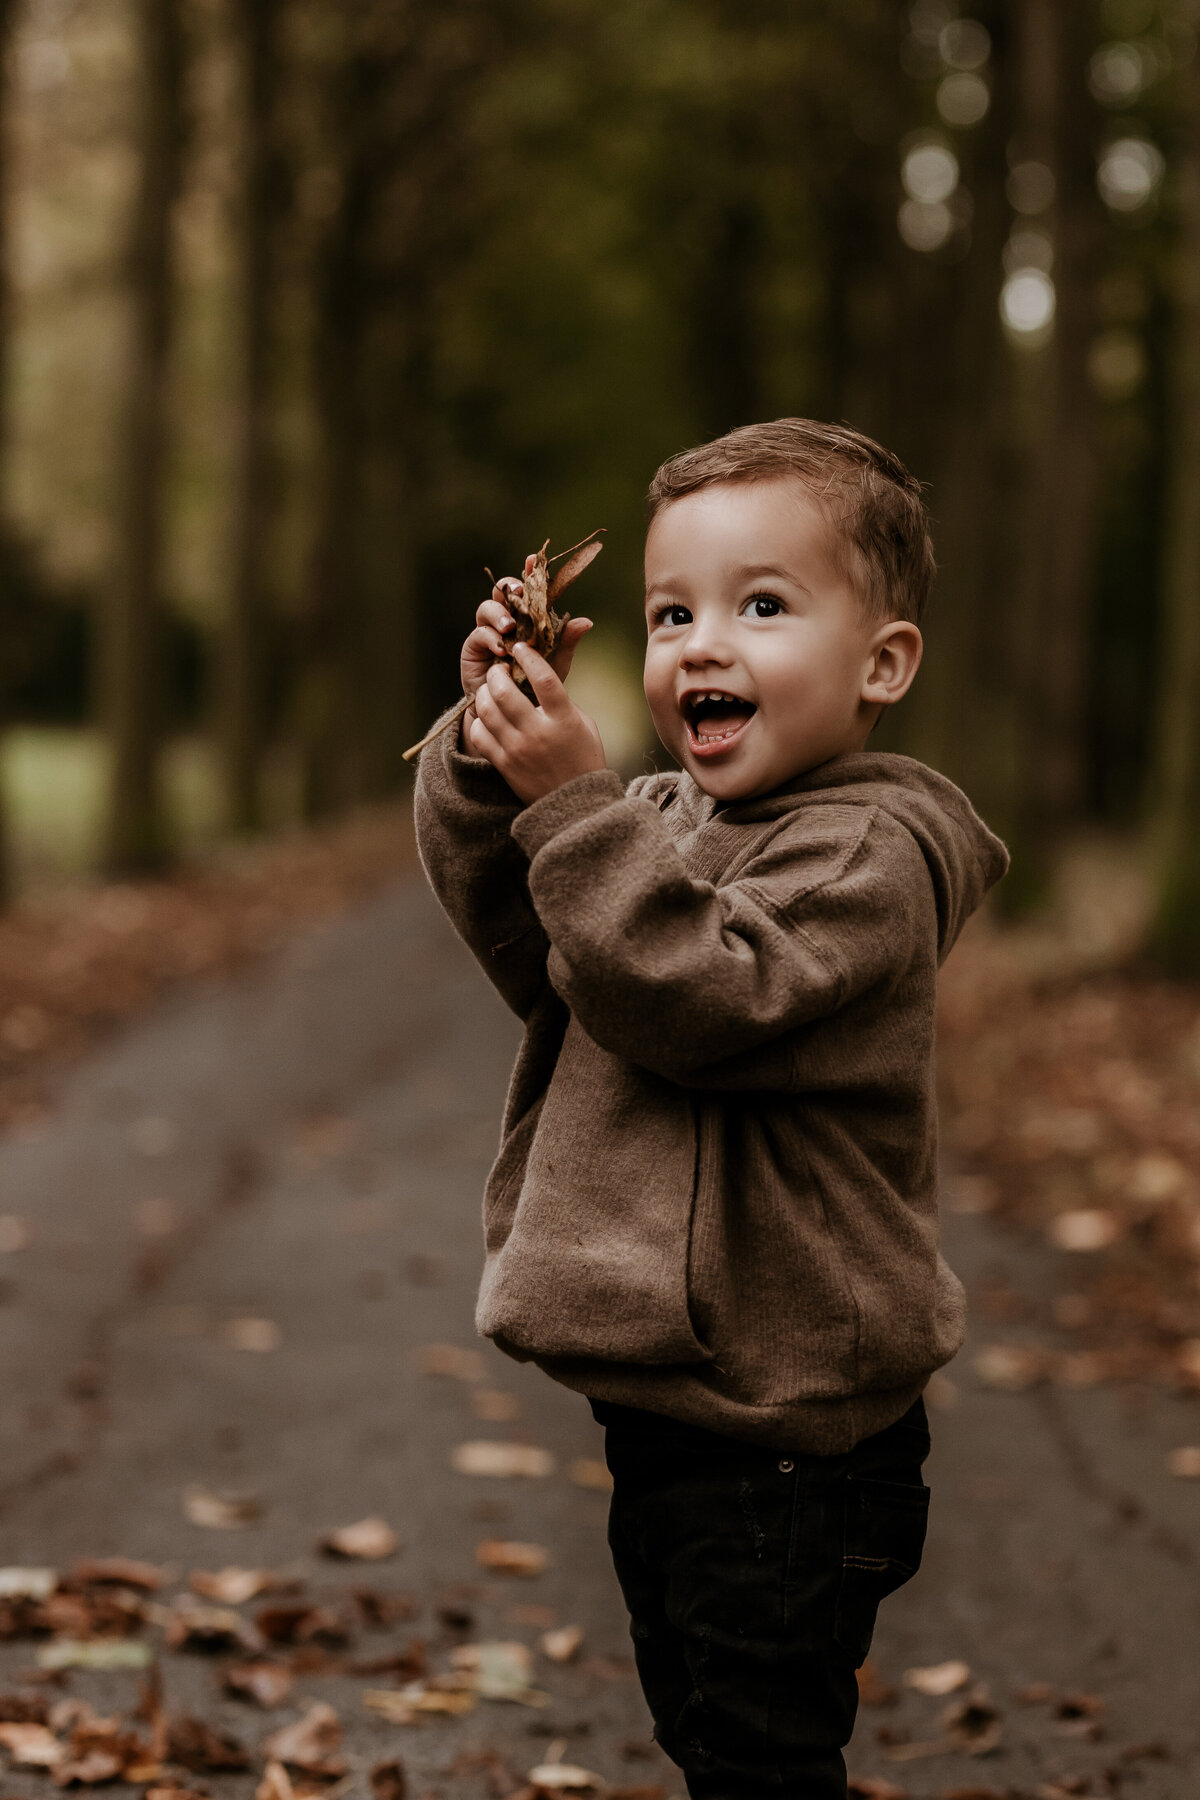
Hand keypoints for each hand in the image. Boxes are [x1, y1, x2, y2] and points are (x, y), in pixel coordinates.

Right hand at [459, 555, 592, 749]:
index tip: (533, 559)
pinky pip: (478, 635)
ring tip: (509, 626)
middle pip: (501, 591)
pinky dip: (489, 638)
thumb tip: (587, 621)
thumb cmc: (536, 686)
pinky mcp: (474, 649)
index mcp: (526, 618)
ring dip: (498, 613)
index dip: (528, 572)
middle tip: (517, 590)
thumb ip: (567, 641)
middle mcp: (506, 620)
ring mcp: (488, 632)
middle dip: (508, 586)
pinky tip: (501, 649)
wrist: (514, 714)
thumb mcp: (556, 663)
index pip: (527, 590)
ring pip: (486, 608)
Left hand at [466, 639, 605, 802]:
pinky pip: (480, 734)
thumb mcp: (583, 724)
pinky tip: (488, 717)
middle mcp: (538, 733)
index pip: (543, 677)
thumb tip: (538, 676)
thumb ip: (562, 701)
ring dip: (485, 693)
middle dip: (497, 673)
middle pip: (504, 691)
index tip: (521, 647)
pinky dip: (480, 721)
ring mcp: (518, 749)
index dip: (529, 656)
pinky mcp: (503, 764)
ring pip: (486, 710)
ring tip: (490, 691)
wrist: (575, 805)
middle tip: (500, 670)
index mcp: (564, 719)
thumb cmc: (583, 759)